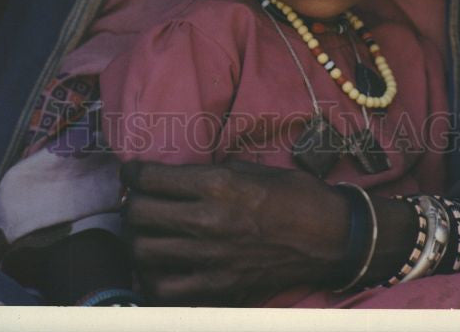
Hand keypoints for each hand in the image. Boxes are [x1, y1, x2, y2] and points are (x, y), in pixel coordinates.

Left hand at [119, 159, 350, 305]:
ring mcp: (211, 259)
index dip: (132, 174)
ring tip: (147, 234)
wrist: (327, 238)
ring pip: (143, 253)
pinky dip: (152, 279)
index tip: (132, 175)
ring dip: (138, 240)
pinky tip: (160, 268)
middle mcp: (208, 220)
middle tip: (139, 203)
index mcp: (218, 184)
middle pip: (139, 215)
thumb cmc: (294, 196)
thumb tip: (179, 176)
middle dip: (132, 205)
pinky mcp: (217, 289)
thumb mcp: (251, 169)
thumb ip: (212, 172)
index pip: (151, 180)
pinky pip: (164, 290)